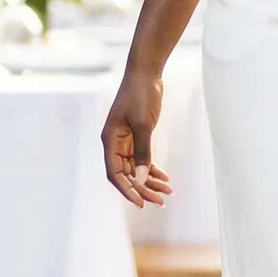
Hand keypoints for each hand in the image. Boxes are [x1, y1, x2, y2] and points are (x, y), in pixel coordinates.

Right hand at [102, 70, 173, 207]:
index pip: (114, 173)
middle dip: (143, 188)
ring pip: (136, 168)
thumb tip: (142, 178)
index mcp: (110, 140)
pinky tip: (165, 178)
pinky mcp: (136, 136)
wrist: (146, 73)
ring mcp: (125, 140)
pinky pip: (142, 159)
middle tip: (161, 201)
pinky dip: (153, 169)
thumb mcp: (144, 124)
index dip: (126, 190)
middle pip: (126, 174)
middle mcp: (115, 143)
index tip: (141, 203)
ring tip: (167, 192)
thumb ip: (143, 151)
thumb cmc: (141, 94)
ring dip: (150, 181)